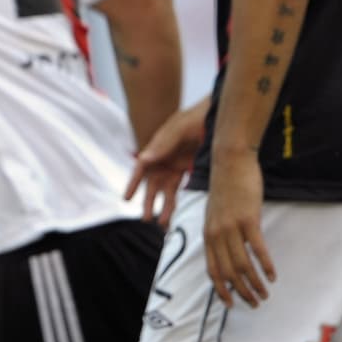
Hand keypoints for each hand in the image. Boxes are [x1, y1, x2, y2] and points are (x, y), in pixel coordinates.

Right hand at [126, 100, 208, 227]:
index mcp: (156, 149)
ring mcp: (176, 166)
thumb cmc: (194, 118)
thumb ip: (163, 144)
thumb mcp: (178, 129)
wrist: (215, 117)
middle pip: (153, 185)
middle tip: (146, 219)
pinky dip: (178, 201)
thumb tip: (144, 159)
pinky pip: (181, 189)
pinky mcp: (189, 170)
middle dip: (149, 202)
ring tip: (163, 224)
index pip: (141, 168)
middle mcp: (163, 160)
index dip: (133, 184)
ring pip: (167, 191)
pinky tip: (177, 214)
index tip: (126, 199)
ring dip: (164, 207)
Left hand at [204, 149, 275, 307]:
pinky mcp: (248, 218)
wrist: (230, 160)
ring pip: (242, 265)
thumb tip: (225, 251)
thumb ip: (218, 232)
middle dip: (241, 292)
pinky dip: (266, 265)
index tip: (231, 305)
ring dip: (255, 283)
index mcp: (207, 233)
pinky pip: (257, 248)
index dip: (221, 290)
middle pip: (228, 272)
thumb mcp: (214, 212)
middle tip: (255, 304)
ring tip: (266, 294)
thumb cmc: (225, 186)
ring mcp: (231, 226)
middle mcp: (216, 233)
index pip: (212, 270)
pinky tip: (273, 275)